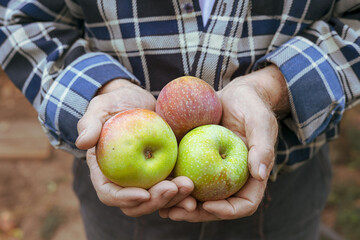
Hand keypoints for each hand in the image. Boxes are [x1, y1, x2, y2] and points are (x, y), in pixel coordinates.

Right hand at [75, 79, 194, 216]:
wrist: (137, 100)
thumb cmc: (115, 104)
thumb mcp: (100, 108)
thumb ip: (90, 124)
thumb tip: (82, 142)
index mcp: (105, 172)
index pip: (110, 194)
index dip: (124, 199)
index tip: (143, 193)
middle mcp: (126, 180)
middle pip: (137, 204)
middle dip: (155, 201)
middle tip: (172, 189)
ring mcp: (146, 178)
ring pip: (158, 199)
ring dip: (173, 199)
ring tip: (189, 187)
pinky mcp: (164, 170)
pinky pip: (173, 185)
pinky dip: (183, 191)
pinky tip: (196, 186)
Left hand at [159, 65, 289, 221]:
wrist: (231, 94)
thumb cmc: (250, 105)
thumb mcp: (259, 121)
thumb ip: (263, 146)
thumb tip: (260, 174)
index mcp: (250, 175)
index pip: (244, 204)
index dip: (227, 211)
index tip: (207, 205)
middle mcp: (231, 178)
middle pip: (216, 206)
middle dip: (196, 213)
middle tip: (175, 212)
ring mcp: (213, 171)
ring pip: (197, 196)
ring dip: (180, 203)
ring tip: (160, 206)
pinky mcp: (197, 161)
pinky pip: (184, 177)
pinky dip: (172, 184)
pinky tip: (155, 185)